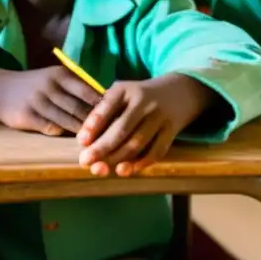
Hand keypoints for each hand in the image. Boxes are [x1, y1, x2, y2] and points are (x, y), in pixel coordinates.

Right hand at [0, 65, 102, 135]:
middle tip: (110, 137)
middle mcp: (49, 86)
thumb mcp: (53, 78)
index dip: (103, 107)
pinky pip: (50, 129)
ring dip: (81, 133)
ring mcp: (37, 101)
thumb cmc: (33, 85)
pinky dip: (62, 135)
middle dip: (95, 124)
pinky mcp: (27, 116)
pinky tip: (70, 141)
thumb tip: (106, 102)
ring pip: (67, 121)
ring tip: (95, 143)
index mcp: (59, 75)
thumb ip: (76, 87)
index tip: (116, 119)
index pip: (89, 92)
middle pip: (80, 109)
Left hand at [77, 74, 214, 176]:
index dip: (93, 125)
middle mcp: (143, 101)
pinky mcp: (172, 130)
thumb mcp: (122, 93)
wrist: (179, 91)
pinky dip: (140, 163)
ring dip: (117, 158)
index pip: (107, 106)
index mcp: (125, 89)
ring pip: (137, 143)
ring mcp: (159, 116)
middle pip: (121, 128)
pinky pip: (156, 151)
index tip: (81, 141)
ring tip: (101, 169)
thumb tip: (86, 141)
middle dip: (101, 147)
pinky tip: (124, 171)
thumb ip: (105, 111)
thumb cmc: (139, 96)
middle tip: (85, 161)